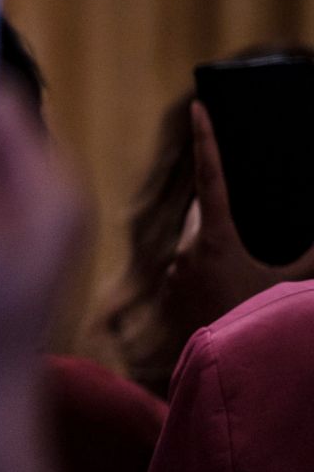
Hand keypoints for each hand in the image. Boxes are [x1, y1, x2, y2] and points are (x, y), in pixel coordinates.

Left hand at [164, 101, 313, 332]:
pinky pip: (187, 266)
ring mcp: (175, 269)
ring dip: (213, 241)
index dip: (206, 139)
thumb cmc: (257, 320)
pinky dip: (204, 267)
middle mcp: (188, 248)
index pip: (212, 177)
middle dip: (220, 207)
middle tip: (243, 217)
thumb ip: (311, 260)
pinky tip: (224, 284)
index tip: (199, 107)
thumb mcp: (288, 286)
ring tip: (240, 262)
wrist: (222, 364)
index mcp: (216, 237)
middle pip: (203, 212)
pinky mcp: (171, 289)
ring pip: (194, 241)